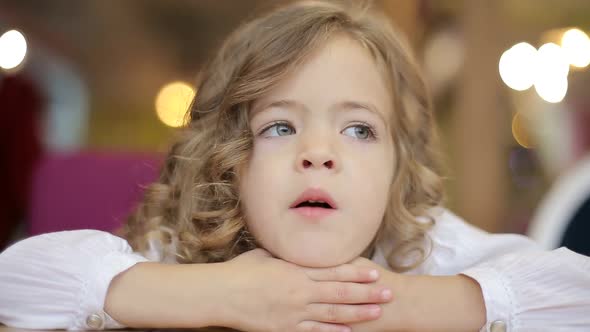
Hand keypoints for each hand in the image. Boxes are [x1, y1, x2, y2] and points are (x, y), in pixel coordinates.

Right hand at [221, 249, 393, 331]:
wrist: (221, 293)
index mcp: (296, 271)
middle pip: (340, 292)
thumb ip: (287, 255)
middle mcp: (300, 291)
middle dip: (366, 293)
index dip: (356, 273)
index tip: (374, 273)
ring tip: (376, 312)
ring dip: (357, 313)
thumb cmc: (241, 271)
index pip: (333, 271)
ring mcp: (294, 312)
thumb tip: (299, 246)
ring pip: (333, 314)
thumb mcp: (267, 255)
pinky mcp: (285, 329)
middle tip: (387, 293)